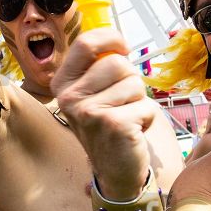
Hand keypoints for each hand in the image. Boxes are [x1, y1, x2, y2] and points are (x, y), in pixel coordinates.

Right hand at [51, 29, 156, 201]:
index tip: (123, 48)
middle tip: (122, 102)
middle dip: (130, 80)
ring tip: (127, 117)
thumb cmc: (108, 125)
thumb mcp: (92, 94)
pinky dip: (147, 118)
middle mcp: (70, 98)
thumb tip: (117, 41)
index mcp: (62, 84)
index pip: (86, 44)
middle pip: (117, 63)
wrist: (114, 171)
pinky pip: (147, 106)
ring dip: (140, 100)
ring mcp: (89, 112)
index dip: (111, 39)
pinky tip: (133, 131)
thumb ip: (97, 67)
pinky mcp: (113, 125)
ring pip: (135, 83)